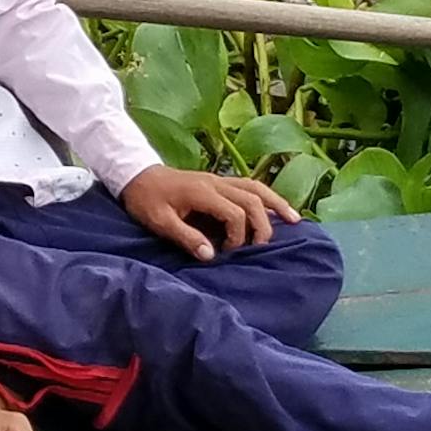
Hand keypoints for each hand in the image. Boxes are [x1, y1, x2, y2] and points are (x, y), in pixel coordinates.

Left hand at [120, 166, 300, 261]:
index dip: (238, 236)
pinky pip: (249, 185)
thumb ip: (186, 237)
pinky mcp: (218, 181)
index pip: (235, 213)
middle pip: (252, 199)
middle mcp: (216, 183)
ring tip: (295, 220)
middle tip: (263, 247)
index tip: (228, 252)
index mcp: (203, 193)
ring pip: (256, 187)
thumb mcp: (159, 222)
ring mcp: (219, 180)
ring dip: (275, 203)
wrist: (135, 174)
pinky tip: (277, 208)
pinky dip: (266, 196)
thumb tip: (212, 256)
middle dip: (263, 224)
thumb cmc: (146, 200)